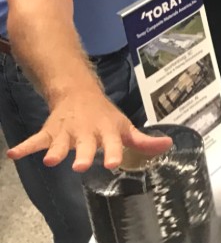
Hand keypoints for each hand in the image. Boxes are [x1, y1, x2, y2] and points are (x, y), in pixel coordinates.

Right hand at [6, 90, 172, 171]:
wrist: (79, 92)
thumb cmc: (105, 116)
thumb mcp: (125, 127)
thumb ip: (143, 141)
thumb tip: (168, 145)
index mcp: (107, 132)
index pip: (113, 143)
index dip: (113, 152)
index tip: (113, 163)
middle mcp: (87, 132)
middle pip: (86, 145)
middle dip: (84, 155)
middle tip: (81, 166)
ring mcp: (68, 131)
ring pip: (60, 142)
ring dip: (56, 150)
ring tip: (50, 160)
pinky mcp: (50, 131)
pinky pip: (36, 139)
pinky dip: (25, 146)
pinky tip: (14, 154)